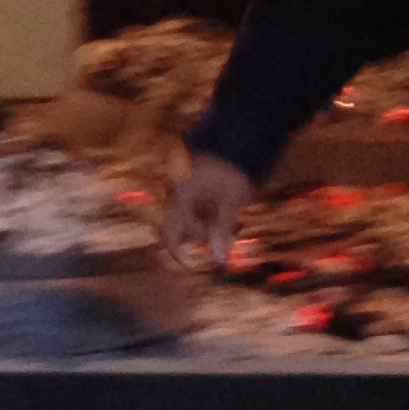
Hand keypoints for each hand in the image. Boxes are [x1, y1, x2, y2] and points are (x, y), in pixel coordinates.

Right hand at [159, 152, 254, 271]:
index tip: (197, 268)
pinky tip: (233, 212)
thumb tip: (218, 263)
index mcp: (180, 202)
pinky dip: (217, 219)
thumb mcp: (230, 204)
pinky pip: (204, 214)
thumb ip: (221, 234)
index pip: (169, 238)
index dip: (179, 257)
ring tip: (238, 220)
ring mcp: (189, 196)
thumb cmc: (231, 171)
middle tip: (232, 232)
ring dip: (215, 229)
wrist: (239, 140)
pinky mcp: (199, 193)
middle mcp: (180, 200)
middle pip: (186, 232)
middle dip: (207, 238)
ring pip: (198, 223)